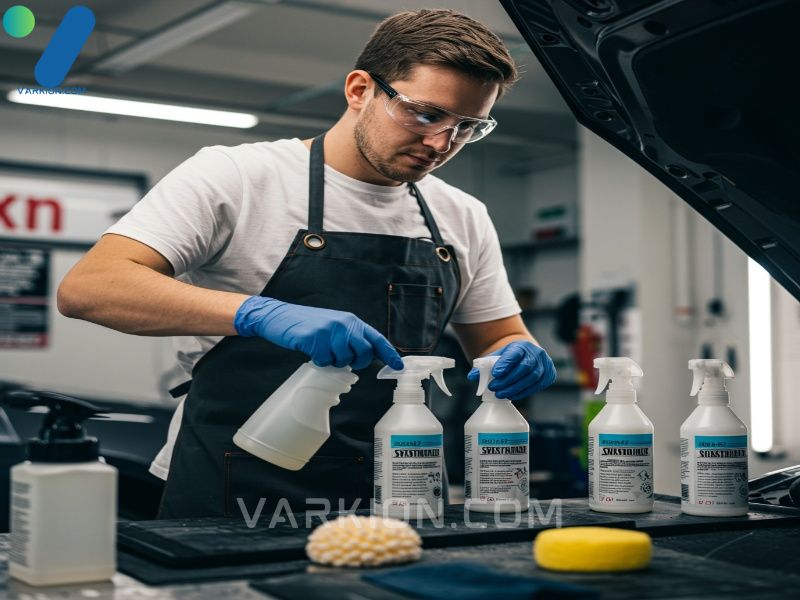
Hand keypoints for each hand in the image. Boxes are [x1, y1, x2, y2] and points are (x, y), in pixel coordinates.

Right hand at [234, 296, 403, 369]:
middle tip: (340, 359)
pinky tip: (311, 350)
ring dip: (334, 361)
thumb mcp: (333, 325)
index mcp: (351, 321)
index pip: (376, 339)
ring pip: (344, 360)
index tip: (398, 366)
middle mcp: (344, 324)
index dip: (389, 353)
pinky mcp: (314, 338)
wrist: (279, 316)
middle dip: (355, 362)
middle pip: (364, 353)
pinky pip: (325, 361)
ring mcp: (329, 330)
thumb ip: (349, 337)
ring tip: (322, 350)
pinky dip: (319, 361)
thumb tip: (365, 357)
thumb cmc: (307, 324)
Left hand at [467, 340, 555, 400]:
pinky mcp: (549, 375)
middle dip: (508, 380)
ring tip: (501, 394)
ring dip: (515, 388)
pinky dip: (524, 392)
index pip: (515, 353)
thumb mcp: (496, 358)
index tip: (496, 373)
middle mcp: (536, 353)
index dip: (506, 364)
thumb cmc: (509, 358)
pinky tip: (513, 395)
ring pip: (532, 378)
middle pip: (524, 367)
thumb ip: (484, 366)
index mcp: (522, 345)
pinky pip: (537, 385)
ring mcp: (545, 364)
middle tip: (494, 388)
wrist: (525, 356)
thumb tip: (472, 376)